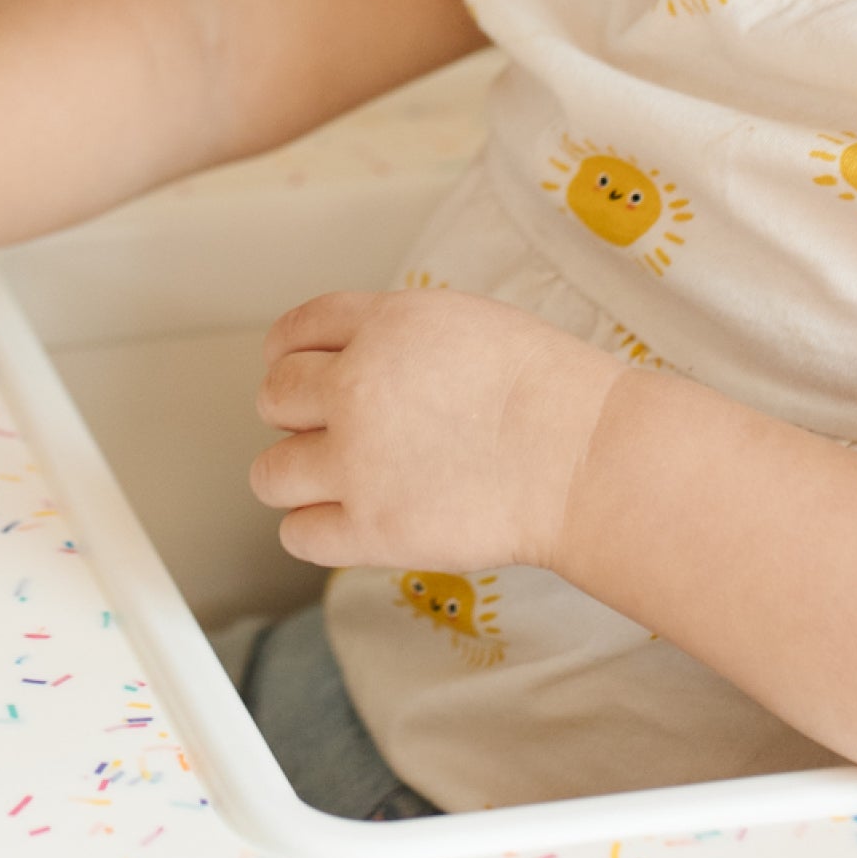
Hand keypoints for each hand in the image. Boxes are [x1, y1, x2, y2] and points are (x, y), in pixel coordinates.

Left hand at [250, 288, 622, 570]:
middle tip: (334, 432)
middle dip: (297, 415)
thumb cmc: (550, 392)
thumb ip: (392, 337)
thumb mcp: (463, 322)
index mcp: (384, 325)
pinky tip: (353, 523)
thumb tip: (348, 361)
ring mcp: (358, 461)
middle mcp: (357, 386)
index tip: (293, 370)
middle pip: (273, 397)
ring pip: (269, 473)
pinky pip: (296, 535)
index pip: (296, 330)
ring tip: (341, 483)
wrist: (588, 456)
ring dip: (298, 478)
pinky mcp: (370, 528)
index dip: (289, 354)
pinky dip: (318, 533)